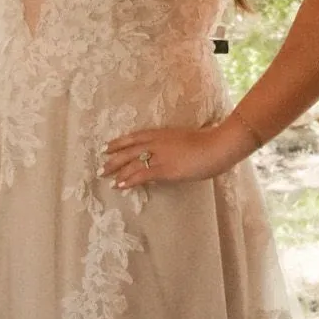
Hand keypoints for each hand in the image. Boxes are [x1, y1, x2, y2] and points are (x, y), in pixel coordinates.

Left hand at [100, 119, 255, 190]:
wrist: (218, 146)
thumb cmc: (208, 142)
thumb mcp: (187, 139)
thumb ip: (174, 145)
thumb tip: (169, 154)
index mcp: (162, 133)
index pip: (134, 137)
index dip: (118, 142)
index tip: (106, 147)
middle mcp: (156, 142)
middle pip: (128, 150)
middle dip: (112, 158)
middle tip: (100, 166)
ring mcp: (159, 156)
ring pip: (130, 162)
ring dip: (116, 170)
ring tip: (105, 177)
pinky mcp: (164, 169)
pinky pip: (141, 175)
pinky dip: (128, 180)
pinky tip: (119, 185)